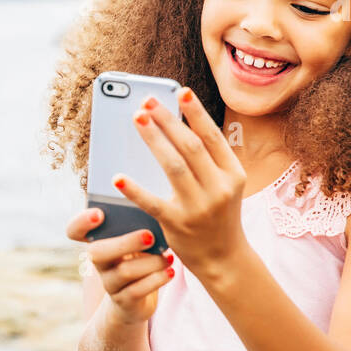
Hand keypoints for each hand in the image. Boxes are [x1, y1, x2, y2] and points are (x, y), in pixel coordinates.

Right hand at [65, 207, 175, 323]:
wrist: (135, 301)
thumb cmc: (139, 260)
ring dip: (151, 262)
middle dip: (125, 242)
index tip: (99, 214)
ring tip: (168, 256)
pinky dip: (157, 279)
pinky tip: (170, 271)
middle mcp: (99, 263)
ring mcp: (109, 283)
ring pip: (124, 271)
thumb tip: (155, 215)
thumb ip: (138, 227)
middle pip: (97, 252)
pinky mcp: (123, 301)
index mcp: (99, 241)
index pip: (74, 230)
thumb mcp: (136, 242)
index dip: (80, 222)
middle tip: (149, 236)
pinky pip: (137, 290)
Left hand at [111, 87, 249, 278]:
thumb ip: (209, 158)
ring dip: (154, 139)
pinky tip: (118, 177)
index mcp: (233, 174)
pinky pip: (152, 202)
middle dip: (168, 120)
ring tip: (138, 118)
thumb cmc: (219, 214)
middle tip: (148, 101)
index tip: (181, 92)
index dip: (196, 113)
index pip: (212, 137)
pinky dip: (134, 189)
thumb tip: (179, 123)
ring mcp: (198, 207)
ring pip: (173, 166)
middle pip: (190, 146)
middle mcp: (219, 188)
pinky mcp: (177, 224)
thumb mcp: (226, 184)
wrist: (224, 258)